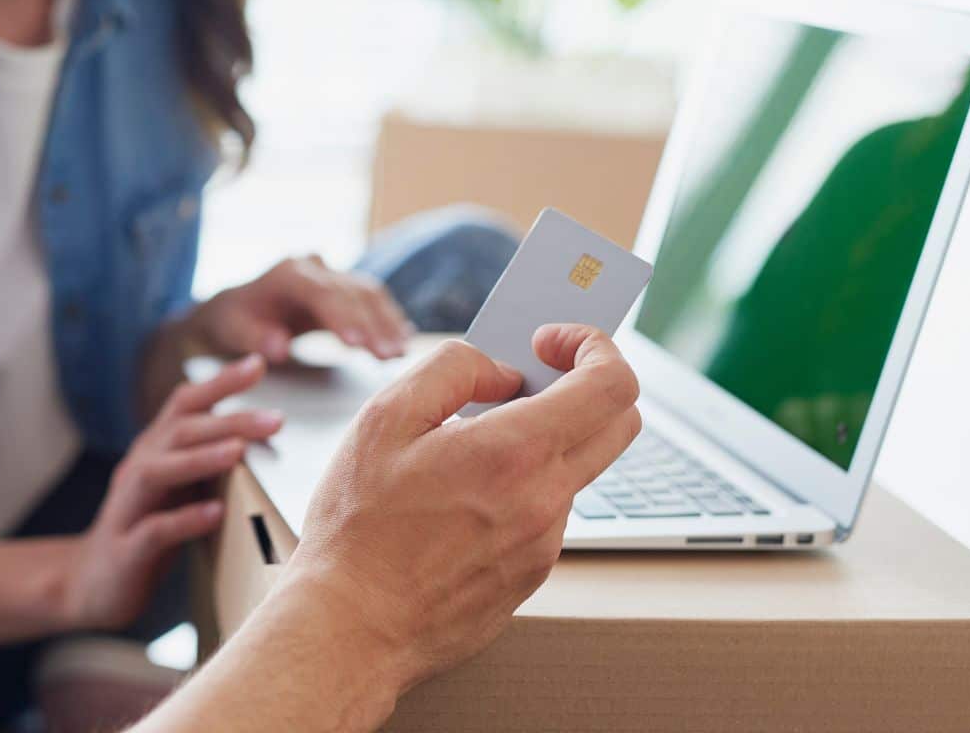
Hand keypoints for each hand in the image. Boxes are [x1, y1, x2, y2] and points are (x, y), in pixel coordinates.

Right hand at [61, 355, 284, 630]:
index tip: (259, 362)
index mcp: (154, 450)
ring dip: (200, 459)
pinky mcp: (126, 550)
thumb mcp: (178, 487)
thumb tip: (260, 434)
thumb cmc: (148, 529)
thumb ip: (207, 459)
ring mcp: (128, 508)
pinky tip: (214, 515)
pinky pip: (153, 530)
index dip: (219, 382)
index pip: (183, 404)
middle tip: (276, 418)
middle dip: (227, 421)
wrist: (91, 583)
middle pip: (178, 432)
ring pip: (158, 472)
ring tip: (239, 451)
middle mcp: (138, 468)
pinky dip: (184, 520)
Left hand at [187, 255, 414, 362]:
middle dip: (373, 325)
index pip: (321, 292)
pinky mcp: (345, 287)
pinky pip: (372, 300)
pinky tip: (403, 340)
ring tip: (401, 353)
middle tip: (390, 357)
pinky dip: (388, 319)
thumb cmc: (235, 321)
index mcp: (287, 273)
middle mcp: (314, 267)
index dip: (342, 316)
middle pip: (352, 293)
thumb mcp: (234, 332)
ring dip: (387, 323)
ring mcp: (332, 274)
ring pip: (368, 293)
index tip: (357, 344)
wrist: (241, 306)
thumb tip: (279, 349)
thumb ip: (256, 339)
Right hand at [283, 324, 640, 692]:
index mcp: (514, 452)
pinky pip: (546, 514)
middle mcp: (545, 500)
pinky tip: (459, 499)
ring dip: (543, 443)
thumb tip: (501, 370)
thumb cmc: (357, 528)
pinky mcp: (530, 576)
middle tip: (529, 379)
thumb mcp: (384, 418)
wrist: (349, 627)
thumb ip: (452, 370)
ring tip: (468, 448)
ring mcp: (544, 544)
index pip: (612, 383)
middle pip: (620, 424)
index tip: (550, 342)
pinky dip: (521, 489)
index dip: (593, 346)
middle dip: (588, 385)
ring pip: (575, 470)